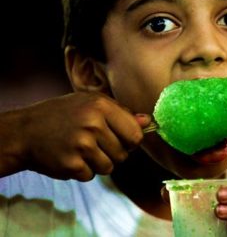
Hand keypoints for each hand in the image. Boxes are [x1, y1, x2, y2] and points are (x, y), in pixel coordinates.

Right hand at [0, 92, 150, 180]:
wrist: (27, 131)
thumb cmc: (64, 114)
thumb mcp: (91, 103)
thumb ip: (121, 113)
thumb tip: (148, 122)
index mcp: (102, 106)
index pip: (135, 135)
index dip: (131, 140)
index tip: (122, 139)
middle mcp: (93, 125)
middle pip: (124, 154)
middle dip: (114, 153)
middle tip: (97, 144)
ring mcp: (82, 146)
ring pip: (109, 167)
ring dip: (99, 163)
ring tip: (83, 150)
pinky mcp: (71, 165)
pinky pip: (91, 175)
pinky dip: (84, 170)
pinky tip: (72, 157)